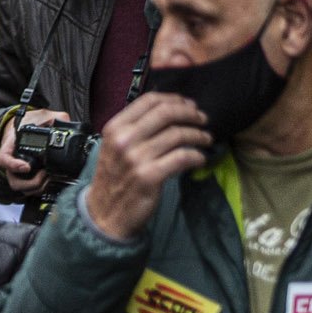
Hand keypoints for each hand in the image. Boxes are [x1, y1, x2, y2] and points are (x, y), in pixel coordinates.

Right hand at [0, 106, 76, 190]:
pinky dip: (41, 189)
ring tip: (50, 177)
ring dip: (38, 187)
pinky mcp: (28, 178)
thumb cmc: (31, 122)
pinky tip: (51, 180)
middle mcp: (12, 162)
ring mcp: (19, 172)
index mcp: (10, 147)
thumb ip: (54, 118)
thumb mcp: (41, 115)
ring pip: (23, 189)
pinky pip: (32, 190)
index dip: (13, 166)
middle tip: (45, 174)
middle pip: (14, 181)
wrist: (27, 126)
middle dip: (31, 183)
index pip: (3, 159)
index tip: (26, 167)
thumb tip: (65, 122)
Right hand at [82, 92, 212, 243]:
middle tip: (203, 119)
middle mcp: (124, 139)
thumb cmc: (114, 177)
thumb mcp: (115, 146)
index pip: (149, 100)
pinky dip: (196, 156)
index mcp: (115, 127)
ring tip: (206, 138)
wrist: (105, 213)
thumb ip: (134, 129)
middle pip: (165, 113)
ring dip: (198, 135)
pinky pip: (181, 158)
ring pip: (177, 135)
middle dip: (190, 113)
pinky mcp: (150, 176)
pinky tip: (200, 158)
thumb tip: (168, 111)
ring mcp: (136, 158)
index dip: (174, 99)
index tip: (189, 105)